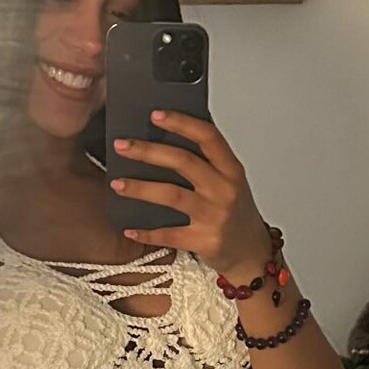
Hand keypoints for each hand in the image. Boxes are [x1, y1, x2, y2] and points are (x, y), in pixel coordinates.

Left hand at [110, 110, 271, 275]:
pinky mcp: (204, 241)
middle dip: (148, 151)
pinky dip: (146, 232)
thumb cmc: (237, 213)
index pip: (207, 137)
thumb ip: (208, 160)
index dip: (181, 123)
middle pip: (183, 162)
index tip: (155, 114)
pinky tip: (128, 228)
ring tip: (116, 183)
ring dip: (140, 188)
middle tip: (122, 145)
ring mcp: (214, 216)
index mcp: (231, 170)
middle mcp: (224, 190)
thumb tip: (173, 133)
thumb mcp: (230, 181)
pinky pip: (169, 234)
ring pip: (172, 195)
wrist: (251, 253)